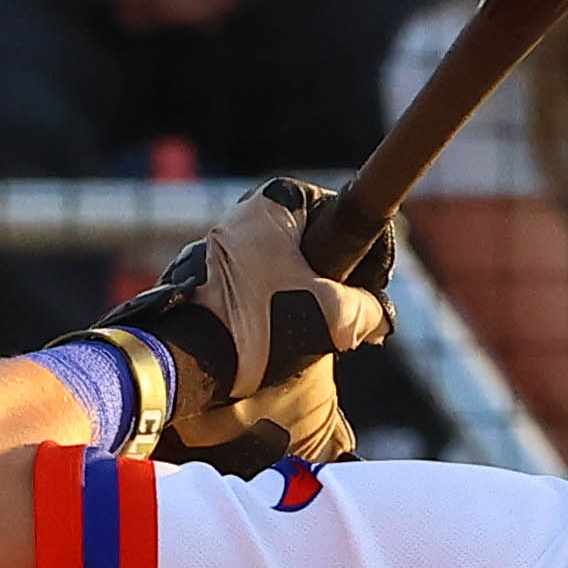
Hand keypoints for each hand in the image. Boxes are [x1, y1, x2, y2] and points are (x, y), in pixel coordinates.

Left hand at [79, 175, 398, 471]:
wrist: (191, 361)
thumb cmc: (260, 326)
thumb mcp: (329, 317)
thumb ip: (367, 309)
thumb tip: (376, 314)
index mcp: (273, 206)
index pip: (337, 209)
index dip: (364, 249)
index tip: (371, 285)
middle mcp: (243, 217)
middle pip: (313, 243)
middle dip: (335, 281)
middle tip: (346, 317)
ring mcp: (221, 249)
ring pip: (286, 269)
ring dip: (307, 300)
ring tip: (311, 336)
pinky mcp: (208, 280)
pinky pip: (260, 288)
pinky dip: (276, 310)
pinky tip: (281, 342)